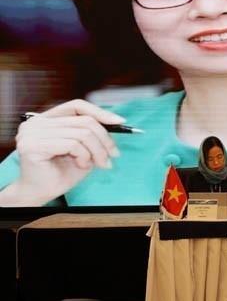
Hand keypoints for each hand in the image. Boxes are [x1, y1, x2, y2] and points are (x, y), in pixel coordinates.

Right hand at [0, 99, 123, 205]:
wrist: (41, 194)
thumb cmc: (61, 173)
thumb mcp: (84, 149)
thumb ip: (93, 133)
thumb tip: (116, 122)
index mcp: (47, 119)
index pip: (77, 106)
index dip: (100, 112)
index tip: (120, 122)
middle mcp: (36, 122)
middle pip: (84, 120)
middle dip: (104, 139)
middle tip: (113, 154)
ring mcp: (32, 133)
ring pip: (82, 133)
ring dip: (96, 151)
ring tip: (97, 164)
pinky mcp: (33, 145)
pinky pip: (73, 144)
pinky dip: (84, 156)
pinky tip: (82, 165)